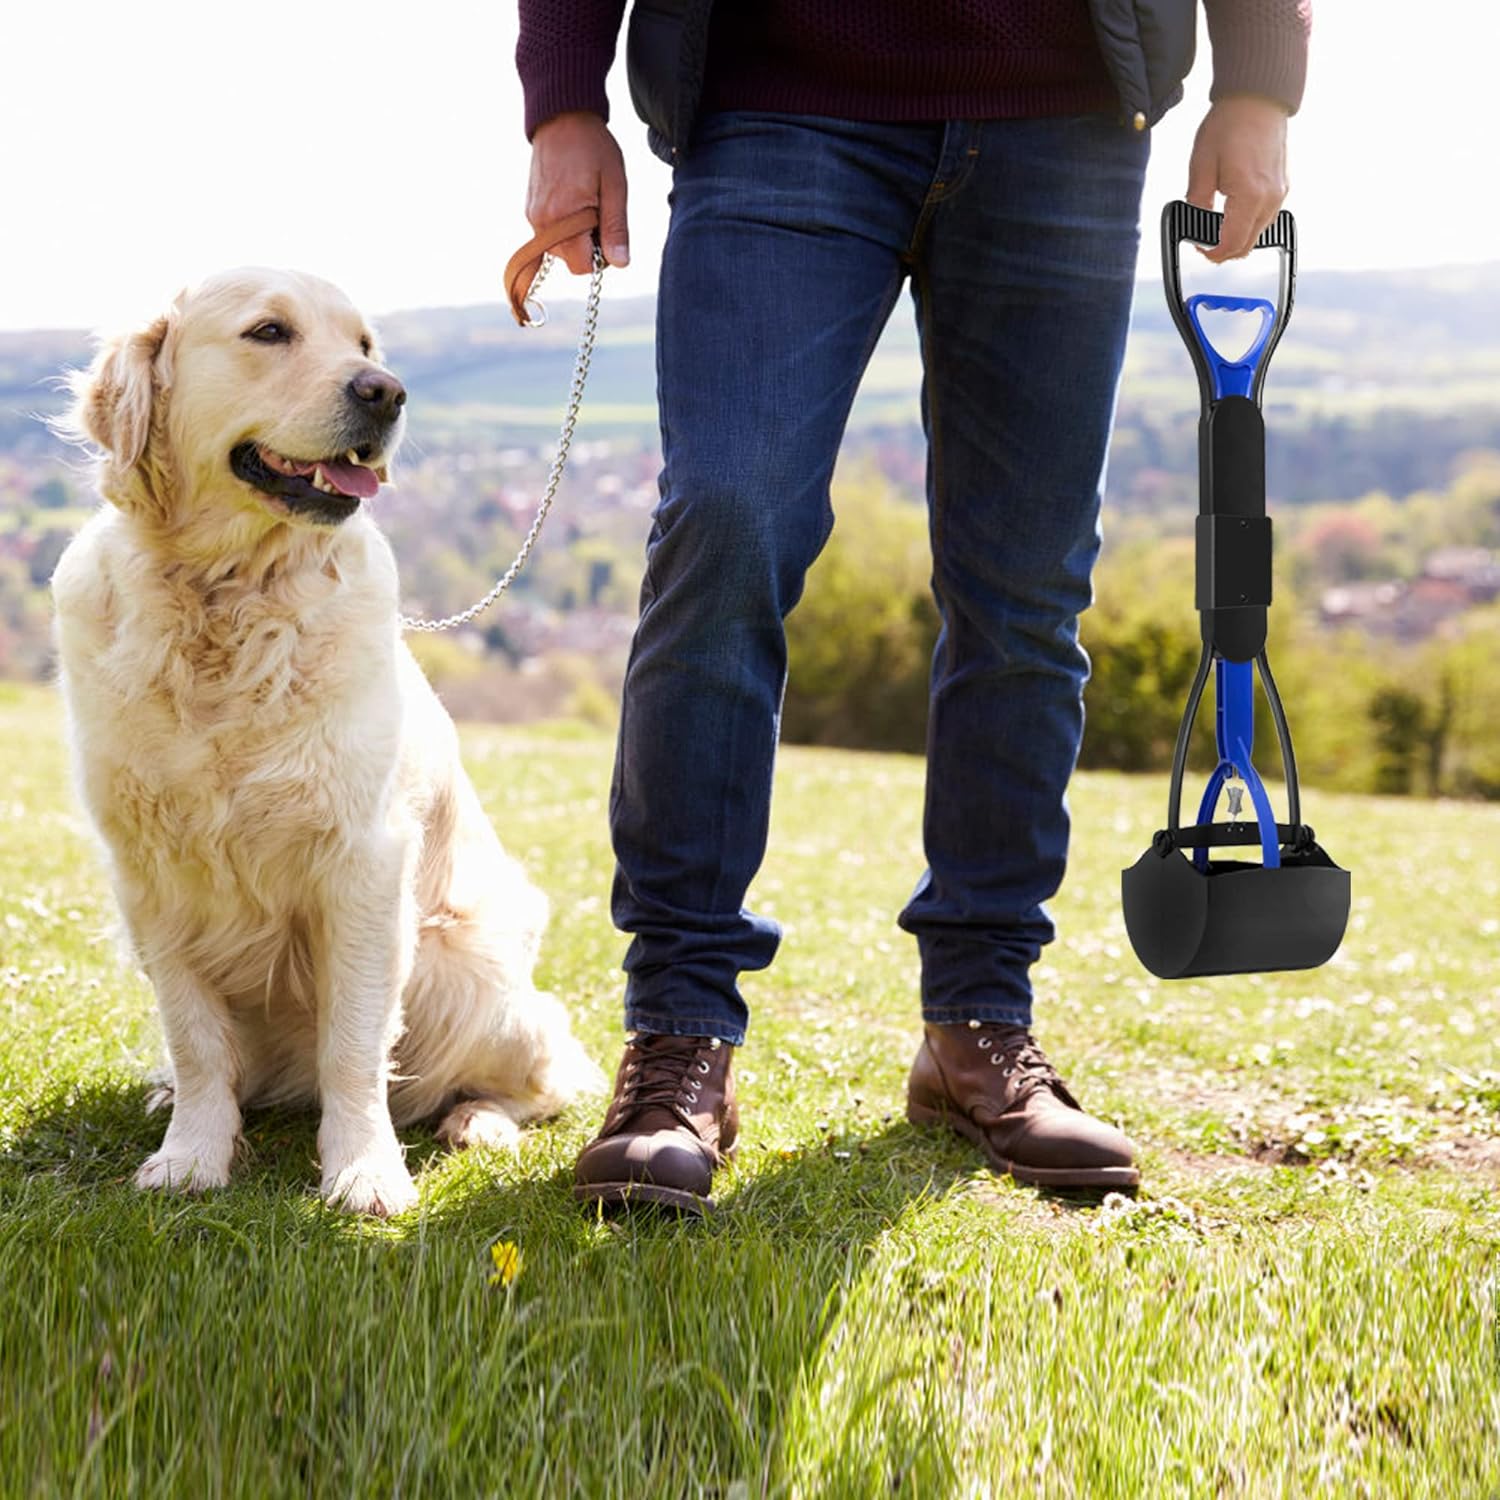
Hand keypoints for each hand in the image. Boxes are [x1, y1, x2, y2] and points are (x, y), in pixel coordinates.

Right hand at [526, 111, 629, 274]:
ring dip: (577, 237)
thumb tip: (620, 263)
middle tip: (598, 211)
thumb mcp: (614, 187)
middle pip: (571, 260)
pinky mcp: (530, 210)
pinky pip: (551, 235)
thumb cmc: (592, 148)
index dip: (601, 256)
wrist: (561, 117)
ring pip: (561, 250)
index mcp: (563, 219)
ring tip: (586, 202)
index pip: (582, 266)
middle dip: (589, 246)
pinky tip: (573, 200)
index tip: (608, 229)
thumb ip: (616, 228)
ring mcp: (533, 217)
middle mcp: (541, 223)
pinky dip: (566, 227)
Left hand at [1185, 96, 1289, 262]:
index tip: (1198, 249)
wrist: (1257, 98)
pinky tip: (1232, 215)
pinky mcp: (1281, 186)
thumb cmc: (1230, 125)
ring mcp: (1279, 193)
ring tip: (1215, 228)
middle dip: (1223, 251)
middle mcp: (1269, 198)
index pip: (1231, 243)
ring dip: (1236, 239)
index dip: (1212, 253)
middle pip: (1246, 245)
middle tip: (1203, 243)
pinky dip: (1248, 225)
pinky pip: (1265, 218)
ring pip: (1258, 234)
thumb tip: (1194, 223)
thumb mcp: (1201, 165)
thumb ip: (1197, 201)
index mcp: (1249, 195)